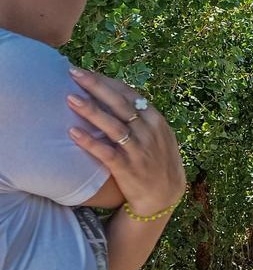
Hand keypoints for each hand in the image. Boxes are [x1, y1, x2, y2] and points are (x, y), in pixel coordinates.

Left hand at [66, 68, 184, 214]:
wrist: (164, 197)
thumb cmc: (156, 161)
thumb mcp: (158, 136)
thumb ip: (141, 117)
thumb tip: (116, 95)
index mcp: (156, 121)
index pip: (129, 95)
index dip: (106, 82)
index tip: (86, 72)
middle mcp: (148, 133)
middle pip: (119, 104)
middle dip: (96, 86)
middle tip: (73, 72)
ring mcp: (139, 150)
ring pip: (113, 126)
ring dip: (91, 111)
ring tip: (70, 98)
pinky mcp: (127, 169)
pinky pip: (106, 153)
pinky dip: (90, 142)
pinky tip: (73, 132)